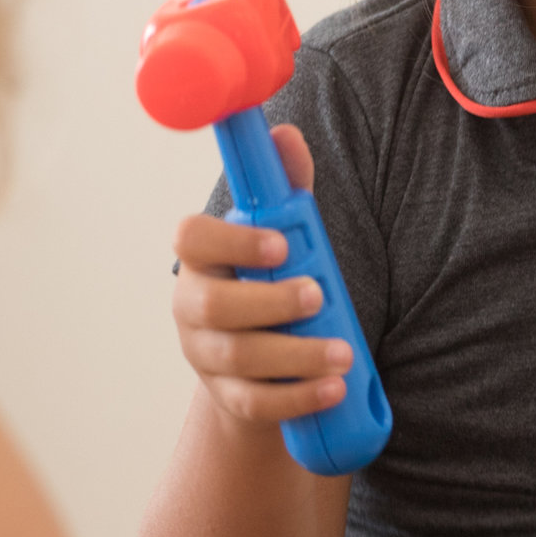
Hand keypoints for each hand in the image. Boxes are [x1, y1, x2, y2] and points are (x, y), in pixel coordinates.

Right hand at [170, 124, 351, 430]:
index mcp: (203, 259)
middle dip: (270, 302)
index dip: (233, 240)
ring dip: (296, 355)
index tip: (281, 243)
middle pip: (214, 306)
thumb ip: (285, 189)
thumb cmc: (269, 281)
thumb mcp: (280, 236)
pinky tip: (333, 388)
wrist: (262, 361)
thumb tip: (286, 134)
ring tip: (344, 353)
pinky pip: (254, 402)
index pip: (191, 238)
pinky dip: (297, 397)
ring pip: (238, 357)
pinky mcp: (228, 396)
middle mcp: (193, 307)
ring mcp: (206, 355)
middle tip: (319, 296)